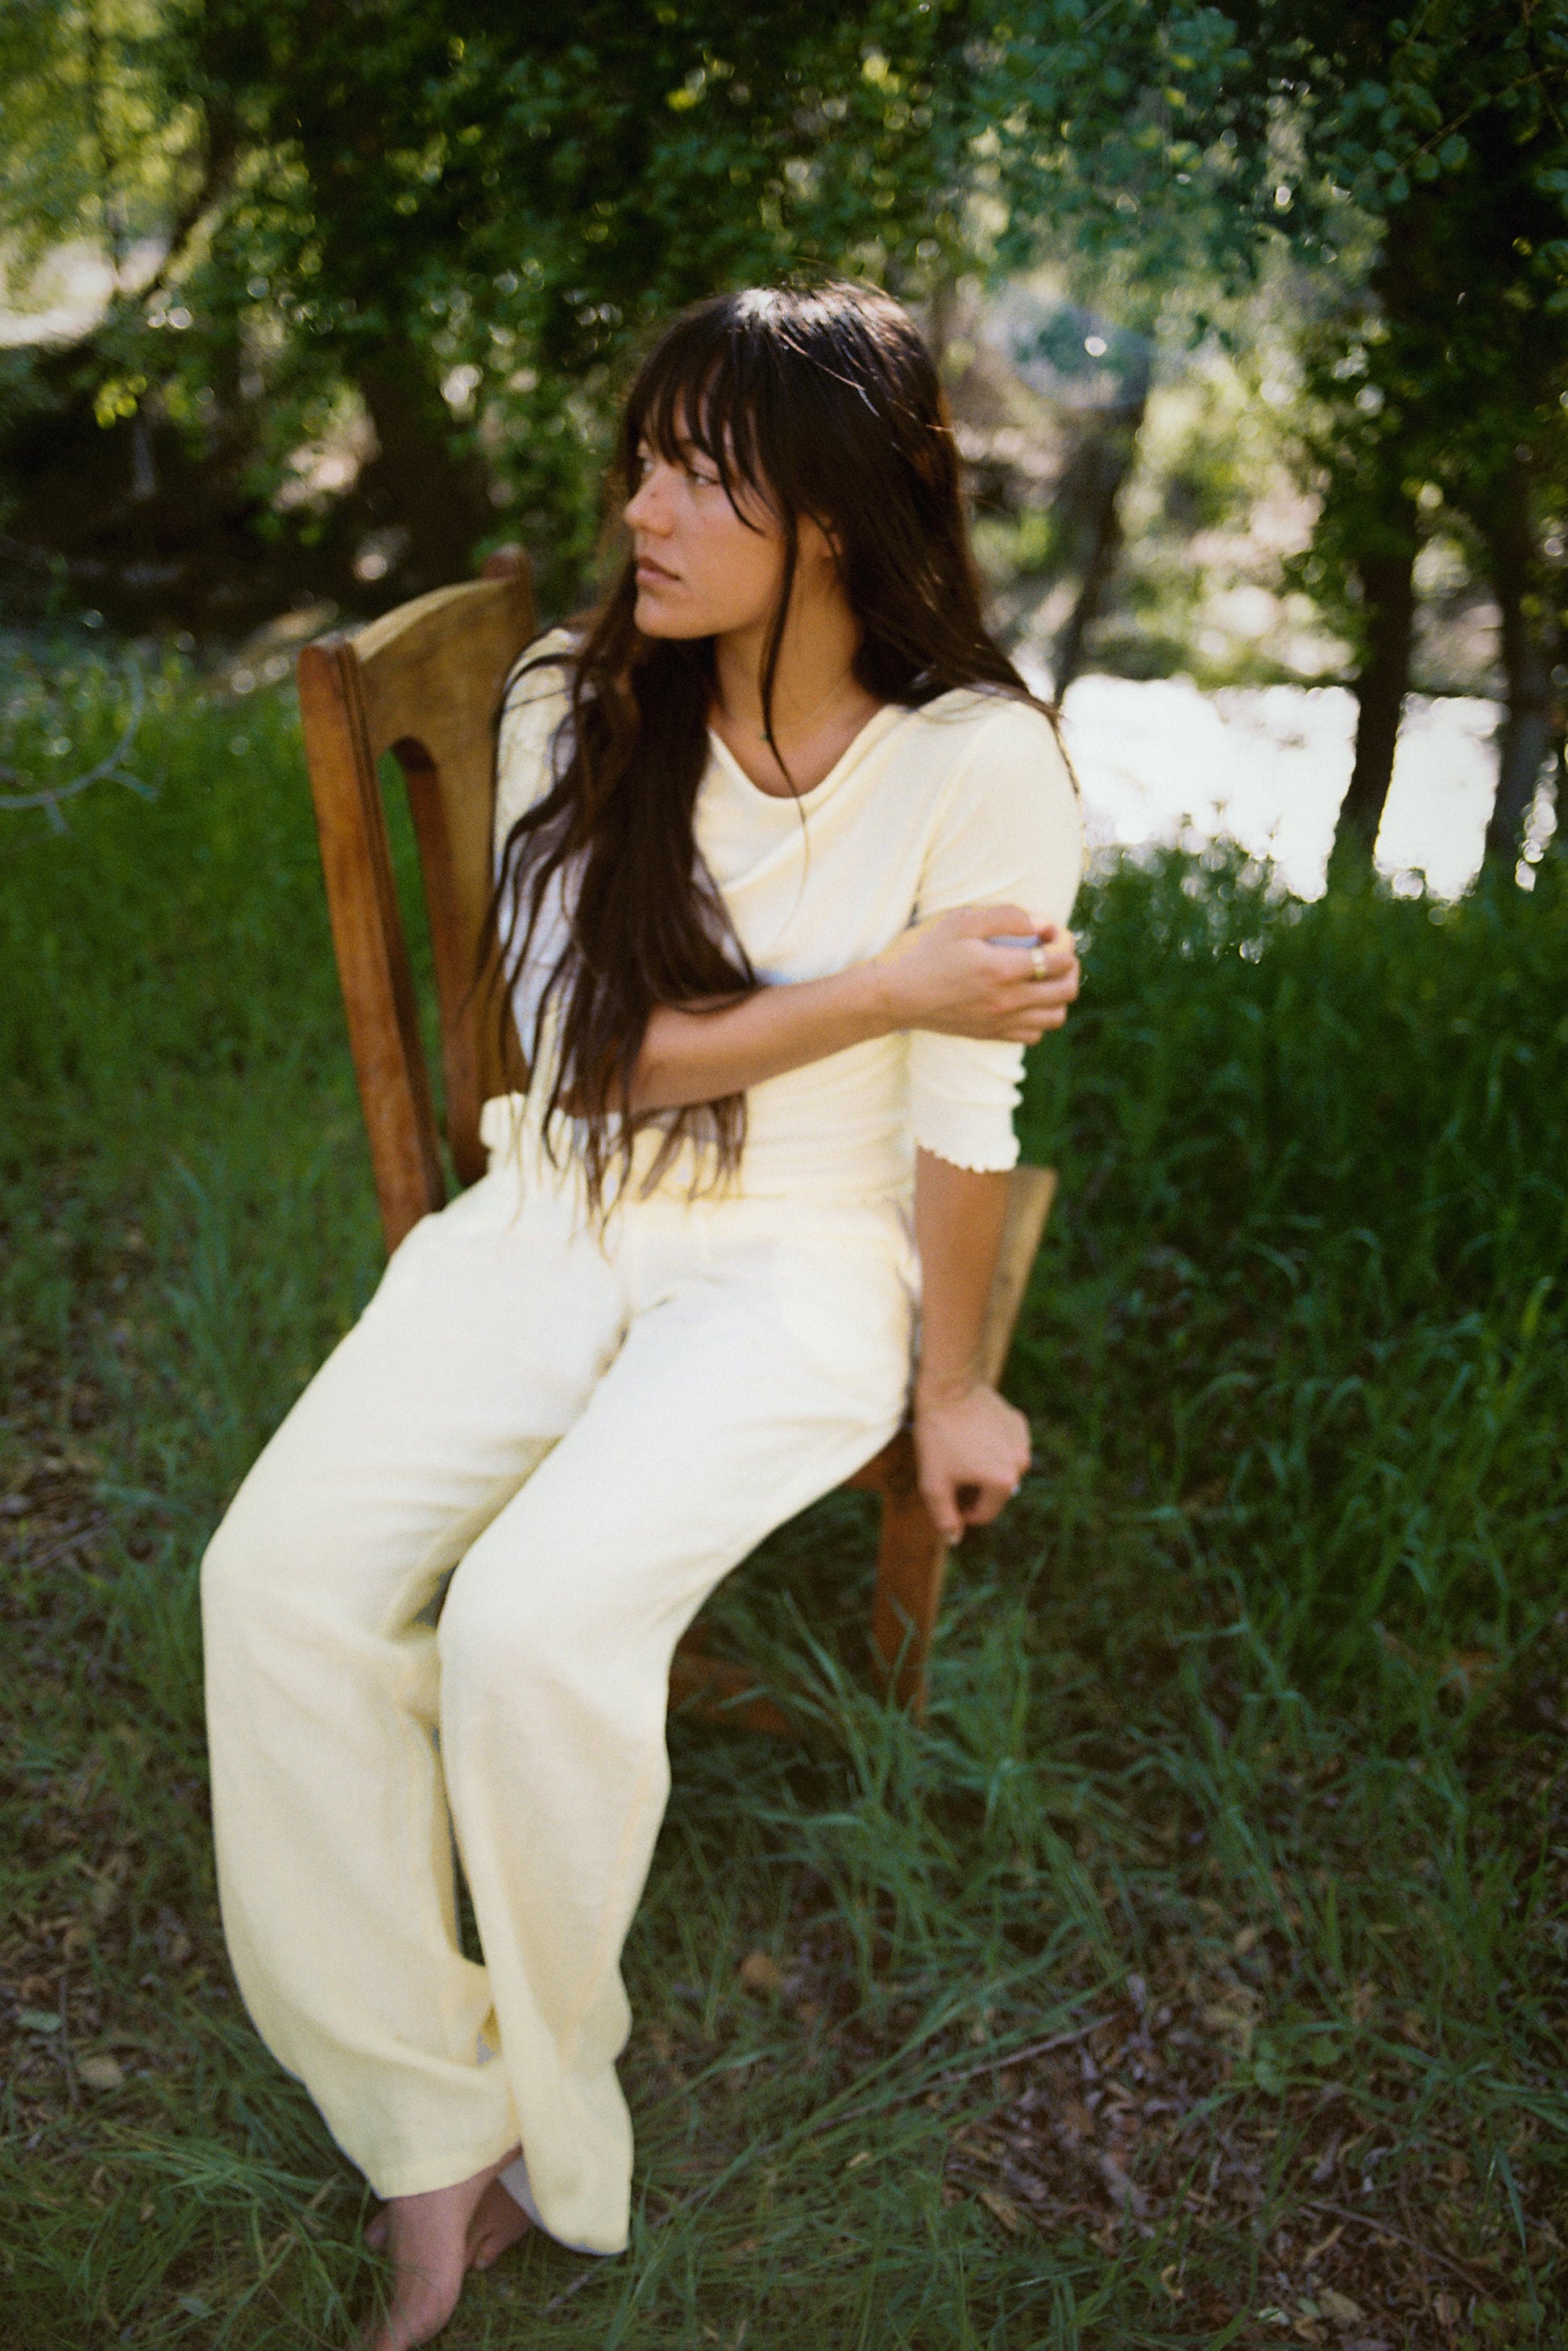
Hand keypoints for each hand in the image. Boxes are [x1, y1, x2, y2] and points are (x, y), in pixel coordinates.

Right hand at [873, 906, 1079, 1043]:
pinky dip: (1039, 1018)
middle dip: (1070, 967)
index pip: (1060, 959)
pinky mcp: (990, 1034)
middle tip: (1054, 952)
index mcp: (1003, 969)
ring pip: (1056, 1017)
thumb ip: (1006, 917)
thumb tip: (1043, 922)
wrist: (893, 996)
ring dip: (1059, 995)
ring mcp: (1001, 1022)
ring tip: (1044, 977)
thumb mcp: (960, 921)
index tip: (1049, 931)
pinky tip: (1025, 1000)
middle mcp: (1008, 1001)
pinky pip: (1034, 1035)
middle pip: (1067, 990)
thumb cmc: (923, 952)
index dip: (1064, 941)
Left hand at [912, 1377, 1031, 1543]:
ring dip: (984, 1468)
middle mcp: (1020, 1464)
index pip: (984, 1514)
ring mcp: (1022, 1442)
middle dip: (974, 1489)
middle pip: (995, 1492)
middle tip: (950, 1472)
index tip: (947, 1498)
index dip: (962, 1512)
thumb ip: (944, 1517)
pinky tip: (972, 1435)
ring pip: (1001, 1469)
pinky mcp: (1019, 1423)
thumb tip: (955, 1540)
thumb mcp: (933, 1483)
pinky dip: (992, 1447)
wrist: (948, 1388)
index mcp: (1003, 1482)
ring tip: (961, 1452)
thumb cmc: (938, 1436)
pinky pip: (1005, 1446)